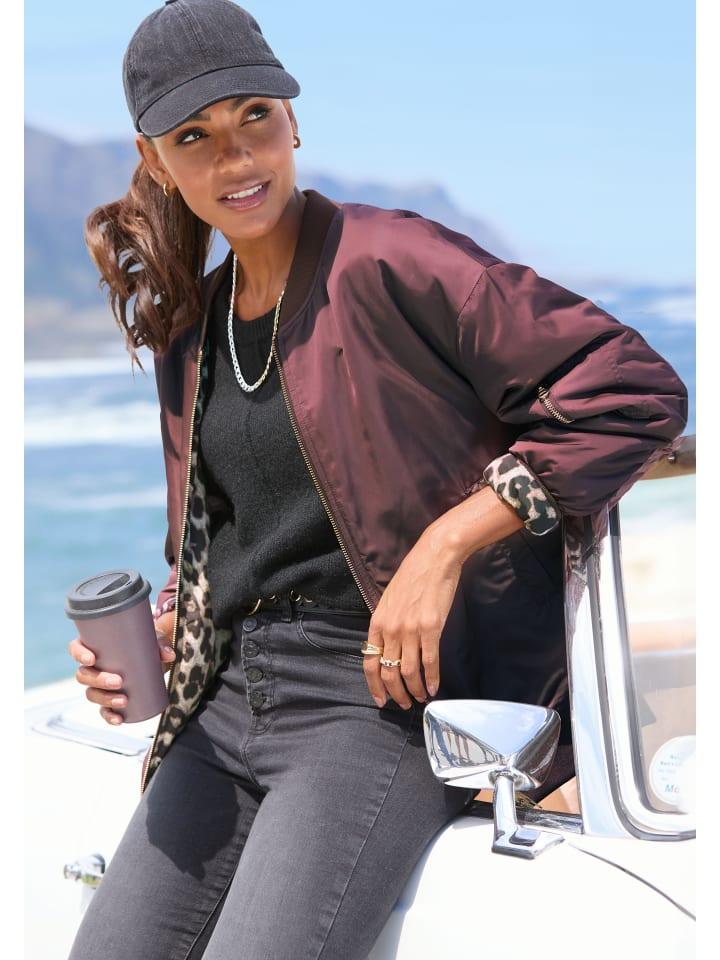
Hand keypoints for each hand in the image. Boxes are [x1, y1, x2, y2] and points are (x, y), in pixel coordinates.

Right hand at [68, 613, 175, 725]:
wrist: (152, 658)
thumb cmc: (145, 643)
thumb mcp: (153, 641)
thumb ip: (161, 645)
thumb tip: (169, 655)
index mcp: (94, 646)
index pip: (76, 648)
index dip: (79, 654)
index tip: (92, 658)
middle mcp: (92, 667)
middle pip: (84, 675)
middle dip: (99, 680)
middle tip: (119, 681)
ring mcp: (99, 685)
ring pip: (92, 694)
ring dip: (105, 699)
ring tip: (124, 700)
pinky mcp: (109, 698)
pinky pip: (103, 710)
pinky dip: (110, 716)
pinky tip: (119, 720)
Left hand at [363, 526, 463, 709]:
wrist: (435, 558)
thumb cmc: (413, 576)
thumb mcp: (390, 600)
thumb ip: (387, 624)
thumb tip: (389, 648)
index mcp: (378, 623)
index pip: (369, 663)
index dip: (375, 686)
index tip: (382, 700)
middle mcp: (391, 629)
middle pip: (388, 672)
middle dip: (396, 693)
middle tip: (404, 704)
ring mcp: (410, 629)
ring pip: (408, 671)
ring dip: (414, 690)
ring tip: (420, 698)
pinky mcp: (431, 628)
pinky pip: (429, 662)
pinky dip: (432, 679)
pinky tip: (434, 688)